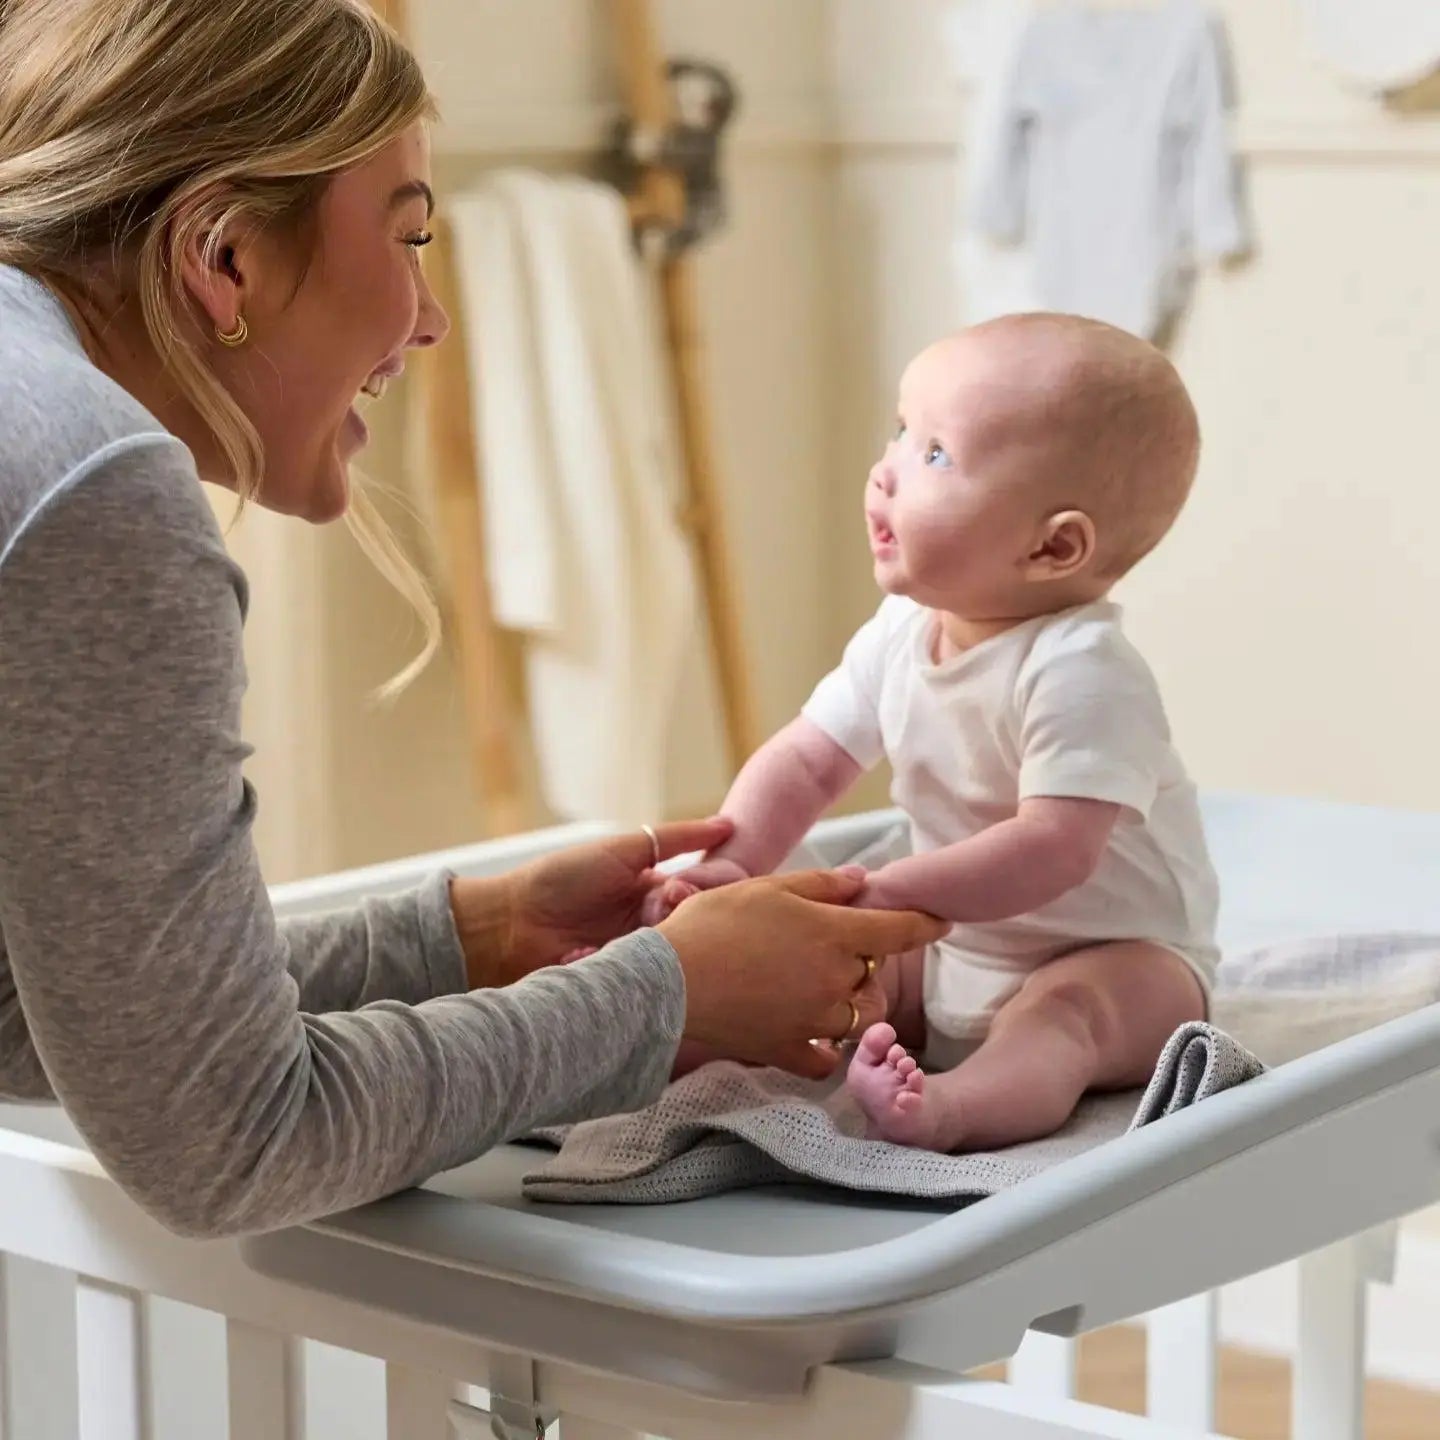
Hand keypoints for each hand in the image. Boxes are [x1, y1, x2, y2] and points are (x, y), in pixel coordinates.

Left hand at [450, 818, 732, 987]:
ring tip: (629, 933)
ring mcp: (636, 957)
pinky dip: (628, 965)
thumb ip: (676, 837)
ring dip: (653, 943)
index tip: (680, 889)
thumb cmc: (562, 878)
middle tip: (651, 912)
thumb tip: (728, 824)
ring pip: (672, 955)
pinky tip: (600, 953)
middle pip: (690, 926)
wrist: (510, 921)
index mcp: (652, 891)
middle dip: (674, 918)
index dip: (697, 893)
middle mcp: (649, 925)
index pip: (699, 895)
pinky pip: (645, 980)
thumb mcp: (624, 849)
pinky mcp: (622, 984)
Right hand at [657, 869, 949, 1077]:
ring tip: (816, 988)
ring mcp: (817, 1020)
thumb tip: (863, 879)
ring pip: (857, 1015)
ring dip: (847, 1001)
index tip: (942, 922)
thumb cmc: (714, 925)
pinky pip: (828, 1057)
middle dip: (863, 962)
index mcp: (834, 933)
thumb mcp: (767, 888)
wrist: (668, 982)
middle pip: (874, 974)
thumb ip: (821, 885)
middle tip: (830, 950)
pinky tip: (809, 1030)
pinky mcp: (791, 1051)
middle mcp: (836, 980)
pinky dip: (826, 1046)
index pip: (899, 931)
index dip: (925, 924)